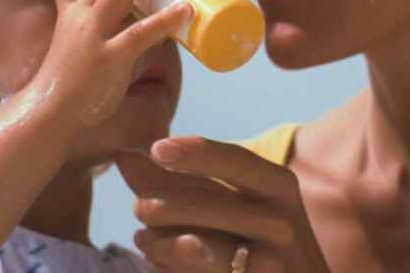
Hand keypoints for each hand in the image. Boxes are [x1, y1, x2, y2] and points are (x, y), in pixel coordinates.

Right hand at [36, 0, 192, 128]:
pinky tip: (186, 9)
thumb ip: (97, 43)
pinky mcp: (109, 59)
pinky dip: (165, 19)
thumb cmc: (65, 92)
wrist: (48, 118)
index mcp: (69, 17)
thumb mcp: (72, 55)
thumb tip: (128, 39)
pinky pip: (140, 34)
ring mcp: (94, 36)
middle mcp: (80, 19)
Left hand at [117, 137, 330, 272]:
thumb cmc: (255, 243)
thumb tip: (125, 154)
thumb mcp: (227, 207)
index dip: (198, 153)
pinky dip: (176, 271)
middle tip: (139, 207)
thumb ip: (178, 183)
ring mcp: (277, 262)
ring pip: (208, 250)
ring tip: (143, 242)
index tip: (157, 148)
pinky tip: (160, 266)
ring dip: (165, 245)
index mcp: (278, 187)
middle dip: (170, 205)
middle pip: (218, 207)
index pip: (237, 161)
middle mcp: (284, 222)